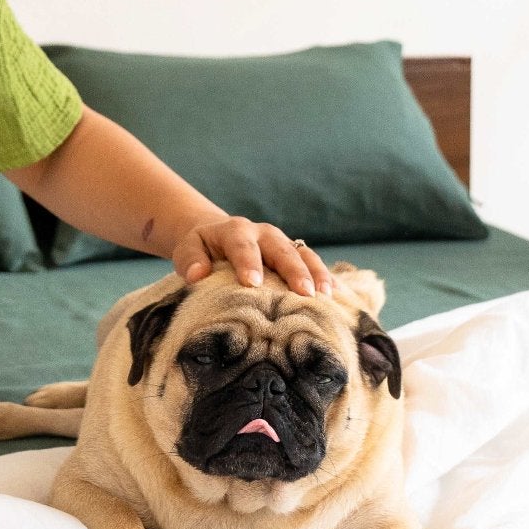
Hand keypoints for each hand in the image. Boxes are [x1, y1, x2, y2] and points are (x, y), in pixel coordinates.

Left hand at [172, 217, 332, 296]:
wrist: (219, 236)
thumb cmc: (202, 248)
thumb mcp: (188, 248)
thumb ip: (190, 260)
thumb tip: (196, 275)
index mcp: (236, 231)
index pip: (242, 245)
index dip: (248, 262)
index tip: (252, 283)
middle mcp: (265, 234)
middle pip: (282, 250)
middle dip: (293, 271)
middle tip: (303, 293)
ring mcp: (284, 244)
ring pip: (304, 255)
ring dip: (317, 274)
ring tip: (327, 296)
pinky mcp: (296, 255)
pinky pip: (315, 265)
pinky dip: (328, 279)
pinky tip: (340, 298)